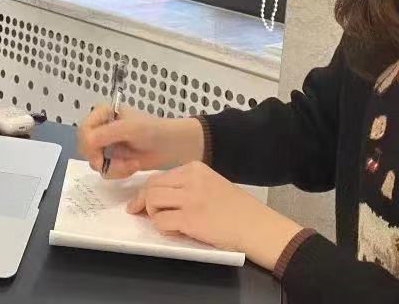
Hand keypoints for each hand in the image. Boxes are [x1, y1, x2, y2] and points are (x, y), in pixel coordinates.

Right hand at [76, 106, 203, 178]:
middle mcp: (102, 128)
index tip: (98, 155)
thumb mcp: (129, 128)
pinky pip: (106, 171)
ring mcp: (108, 145)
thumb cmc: (152, 130)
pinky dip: (119, 171)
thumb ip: (106, 134)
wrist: (172, 146)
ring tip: (131, 164)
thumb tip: (87, 144)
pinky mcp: (115, 160)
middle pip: (85, 147)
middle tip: (111, 163)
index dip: (88, 144)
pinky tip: (133, 166)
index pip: (84, 129)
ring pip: (95, 162)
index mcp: (103, 113)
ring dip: (114, 166)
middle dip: (100, 158)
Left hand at [127, 162, 303, 269]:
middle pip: (151, 186)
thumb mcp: (211, 185)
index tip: (142, 202)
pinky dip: (162, 228)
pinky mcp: (189, 219)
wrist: (256, 226)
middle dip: (142, 202)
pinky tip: (176, 231)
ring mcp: (189, 198)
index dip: (147, 191)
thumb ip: (188, 186)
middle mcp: (190, 179)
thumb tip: (159, 196)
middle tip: (142, 214)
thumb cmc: (237, 209)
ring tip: (167, 222)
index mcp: (195, 168)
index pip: (159, 176)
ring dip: (153, 215)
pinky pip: (160, 221)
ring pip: (152, 201)